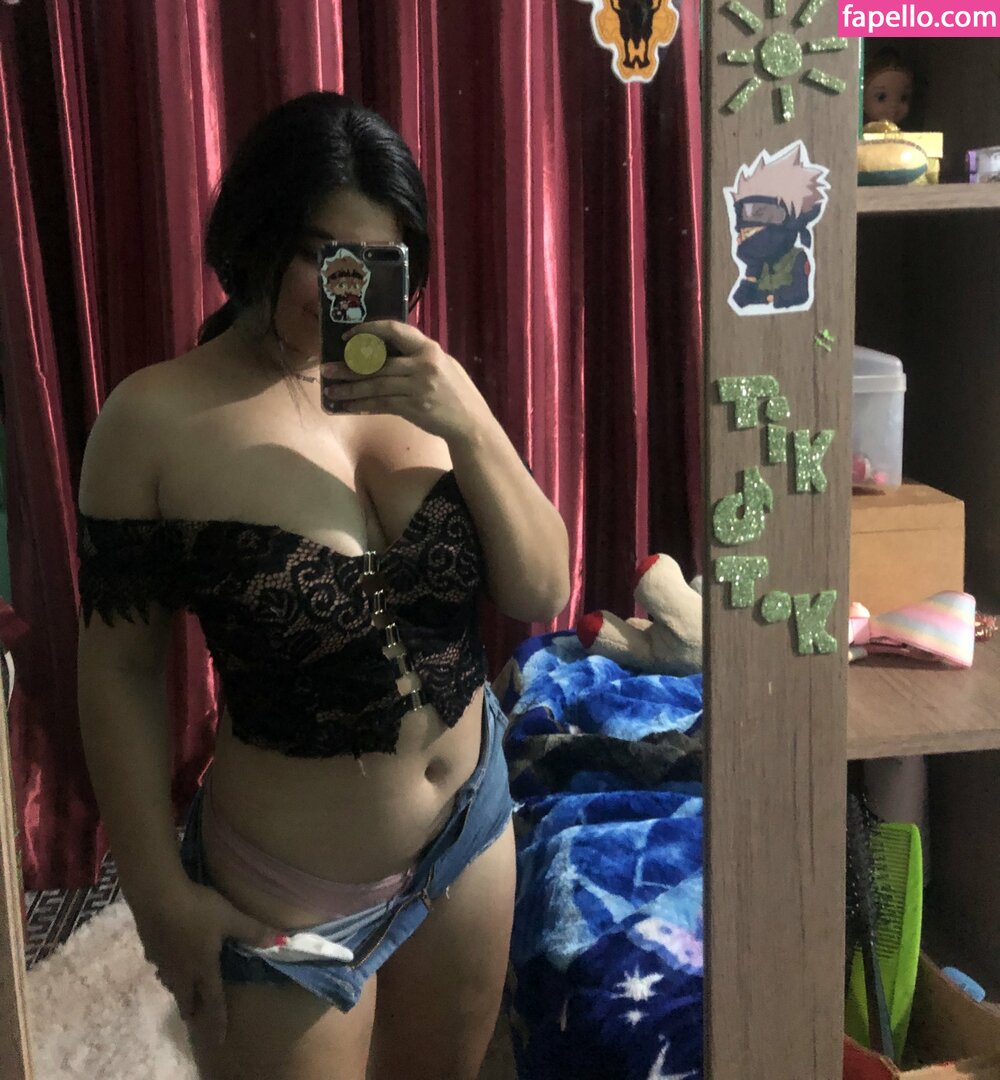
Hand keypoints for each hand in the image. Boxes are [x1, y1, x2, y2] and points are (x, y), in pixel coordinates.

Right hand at [133, 880, 280, 1046]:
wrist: (157, 897)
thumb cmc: (198, 910)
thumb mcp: (230, 917)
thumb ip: (253, 931)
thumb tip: (281, 941)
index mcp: (203, 968)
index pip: (213, 1000)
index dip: (217, 1020)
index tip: (218, 1040)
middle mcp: (181, 971)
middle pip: (186, 998)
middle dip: (192, 1009)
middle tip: (195, 1016)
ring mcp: (162, 961)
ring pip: (171, 984)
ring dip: (179, 991)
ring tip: (183, 991)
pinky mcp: (149, 948)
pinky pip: (160, 967)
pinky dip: (167, 970)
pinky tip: (167, 961)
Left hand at [322, 321, 492, 444]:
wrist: (471, 423)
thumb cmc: (456, 392)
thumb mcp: (443, 365)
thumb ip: (418, 357)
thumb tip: (385, 352)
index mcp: (429, 349)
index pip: (394, 330)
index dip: (368, 330)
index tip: (348, 337)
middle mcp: (422, 365)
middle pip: (377, 363)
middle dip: (348, 368)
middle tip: (327, 370)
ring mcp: (418, 388)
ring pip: (375, 386)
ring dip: (350, 389)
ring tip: (331, 391)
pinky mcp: (413, 408)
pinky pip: (382, 405)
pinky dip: (363, 405)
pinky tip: (348, 407)